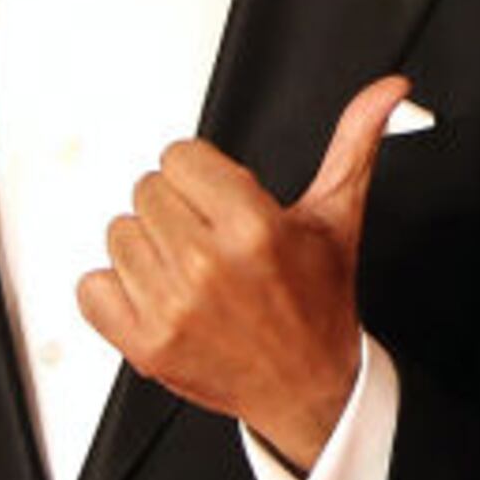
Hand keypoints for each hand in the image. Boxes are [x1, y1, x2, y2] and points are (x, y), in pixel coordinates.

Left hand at [79, 74, 402, 472]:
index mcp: (254, 227)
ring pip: (119, 234)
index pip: (178, 157)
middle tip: (213, 240)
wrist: (308, 387)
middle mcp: (208, 266)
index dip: (203, 176)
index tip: (223, 201)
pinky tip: (159, 296)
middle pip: (146, 191)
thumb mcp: (337, 217)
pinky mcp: (144, 343)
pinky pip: (91, 287)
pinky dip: (116, 291)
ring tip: (190, 271)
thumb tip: (388, 91)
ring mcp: (172, 307)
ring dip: (150, 249)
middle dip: (179, 209)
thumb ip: (355, 142)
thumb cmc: (318, 304)